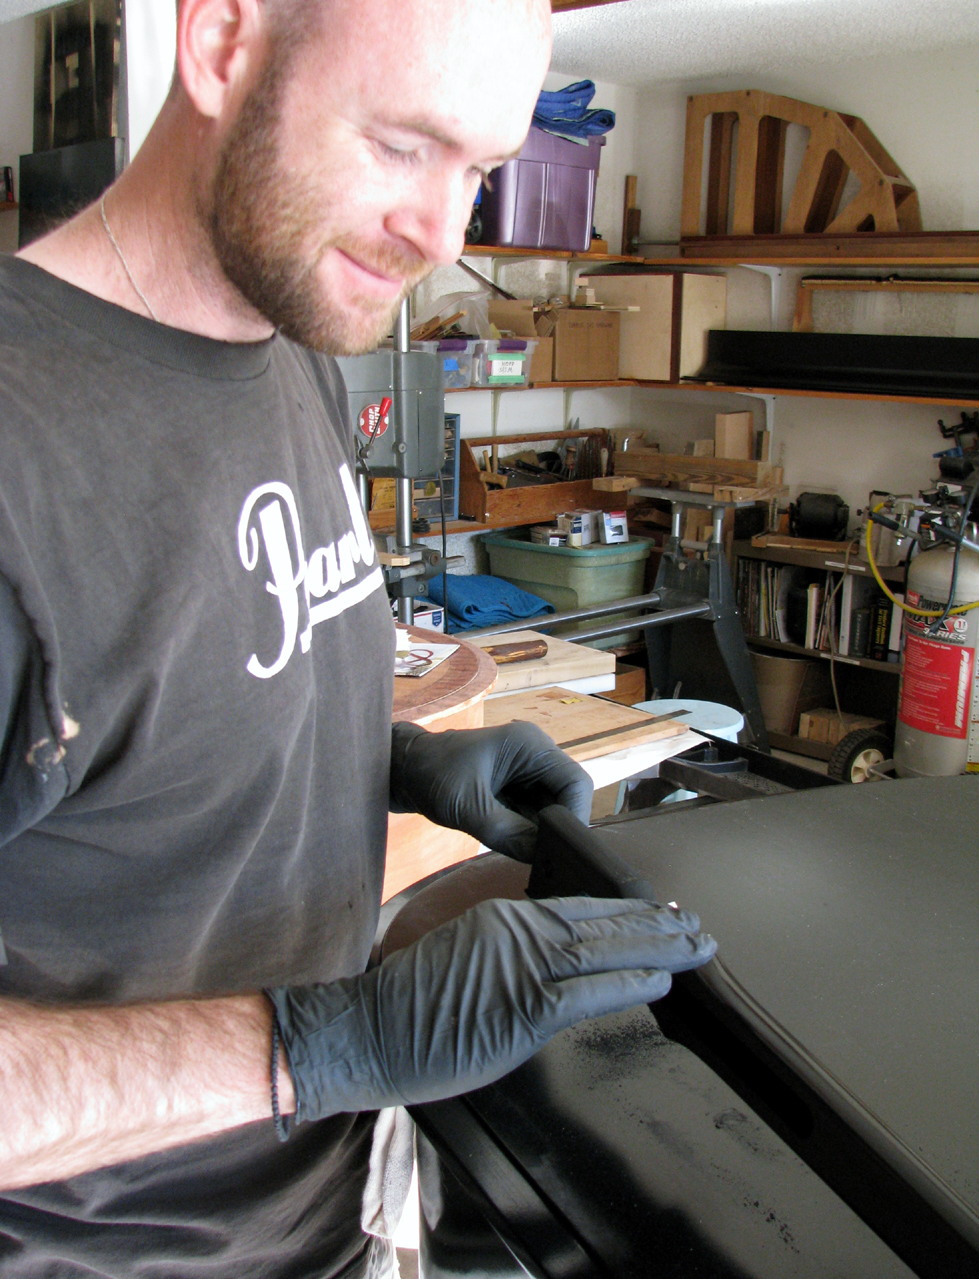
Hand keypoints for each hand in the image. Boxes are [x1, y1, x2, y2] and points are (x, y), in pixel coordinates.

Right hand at [268, 895, 715, 1122]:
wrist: (363, 1026)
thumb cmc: (404, 1004)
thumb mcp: (460, 958)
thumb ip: (505, 955)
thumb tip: (543, 973)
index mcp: (502, 916)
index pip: (577, 907)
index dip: (623, 913)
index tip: (658, 914)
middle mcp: (518, 929)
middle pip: (601, 921)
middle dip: (654, 924)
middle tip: (696, 925)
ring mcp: (523, 964)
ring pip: (606, 948)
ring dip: (658, 948)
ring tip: (697, 945)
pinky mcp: (525, 1005)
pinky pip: (591, 991)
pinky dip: (630, 983)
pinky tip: (661, 982)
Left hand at [390, 722, 592, 860]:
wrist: (402, 770)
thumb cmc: (430, 776)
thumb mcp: (467, 808)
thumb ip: (508, 834)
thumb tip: (543, 858)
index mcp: (530, 746)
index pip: (576, 783)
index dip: (575, 818)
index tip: (561, 851)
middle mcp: (535, 755)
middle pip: (568, 798)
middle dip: (558, 829)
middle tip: (547, 862)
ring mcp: (526, 771)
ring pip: (553, 809)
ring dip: (543, 834)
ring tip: (531, 859)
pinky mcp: (516, 788)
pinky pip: (535, 814)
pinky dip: (530, 833)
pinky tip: (520, 850)